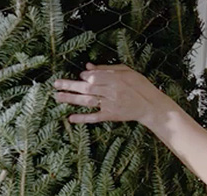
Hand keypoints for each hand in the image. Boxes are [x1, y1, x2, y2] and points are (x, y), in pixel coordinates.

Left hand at [52, 63, 171, 126]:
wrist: (150, 106)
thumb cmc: (139, 86)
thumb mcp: (127, 71)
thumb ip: (107, 69)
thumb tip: (87, 66)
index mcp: (117, 79)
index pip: (96, 77)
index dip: (85, 76)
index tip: (80, 75)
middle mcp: (112, 92)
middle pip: (88, 88)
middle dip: (70, 85)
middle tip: (56, 84)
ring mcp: (111, 105)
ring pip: (88, 101)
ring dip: (71, 99)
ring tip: (57, 97)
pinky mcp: (111, 116)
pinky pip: (94, 117)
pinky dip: (82, 118)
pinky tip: (70, 118)